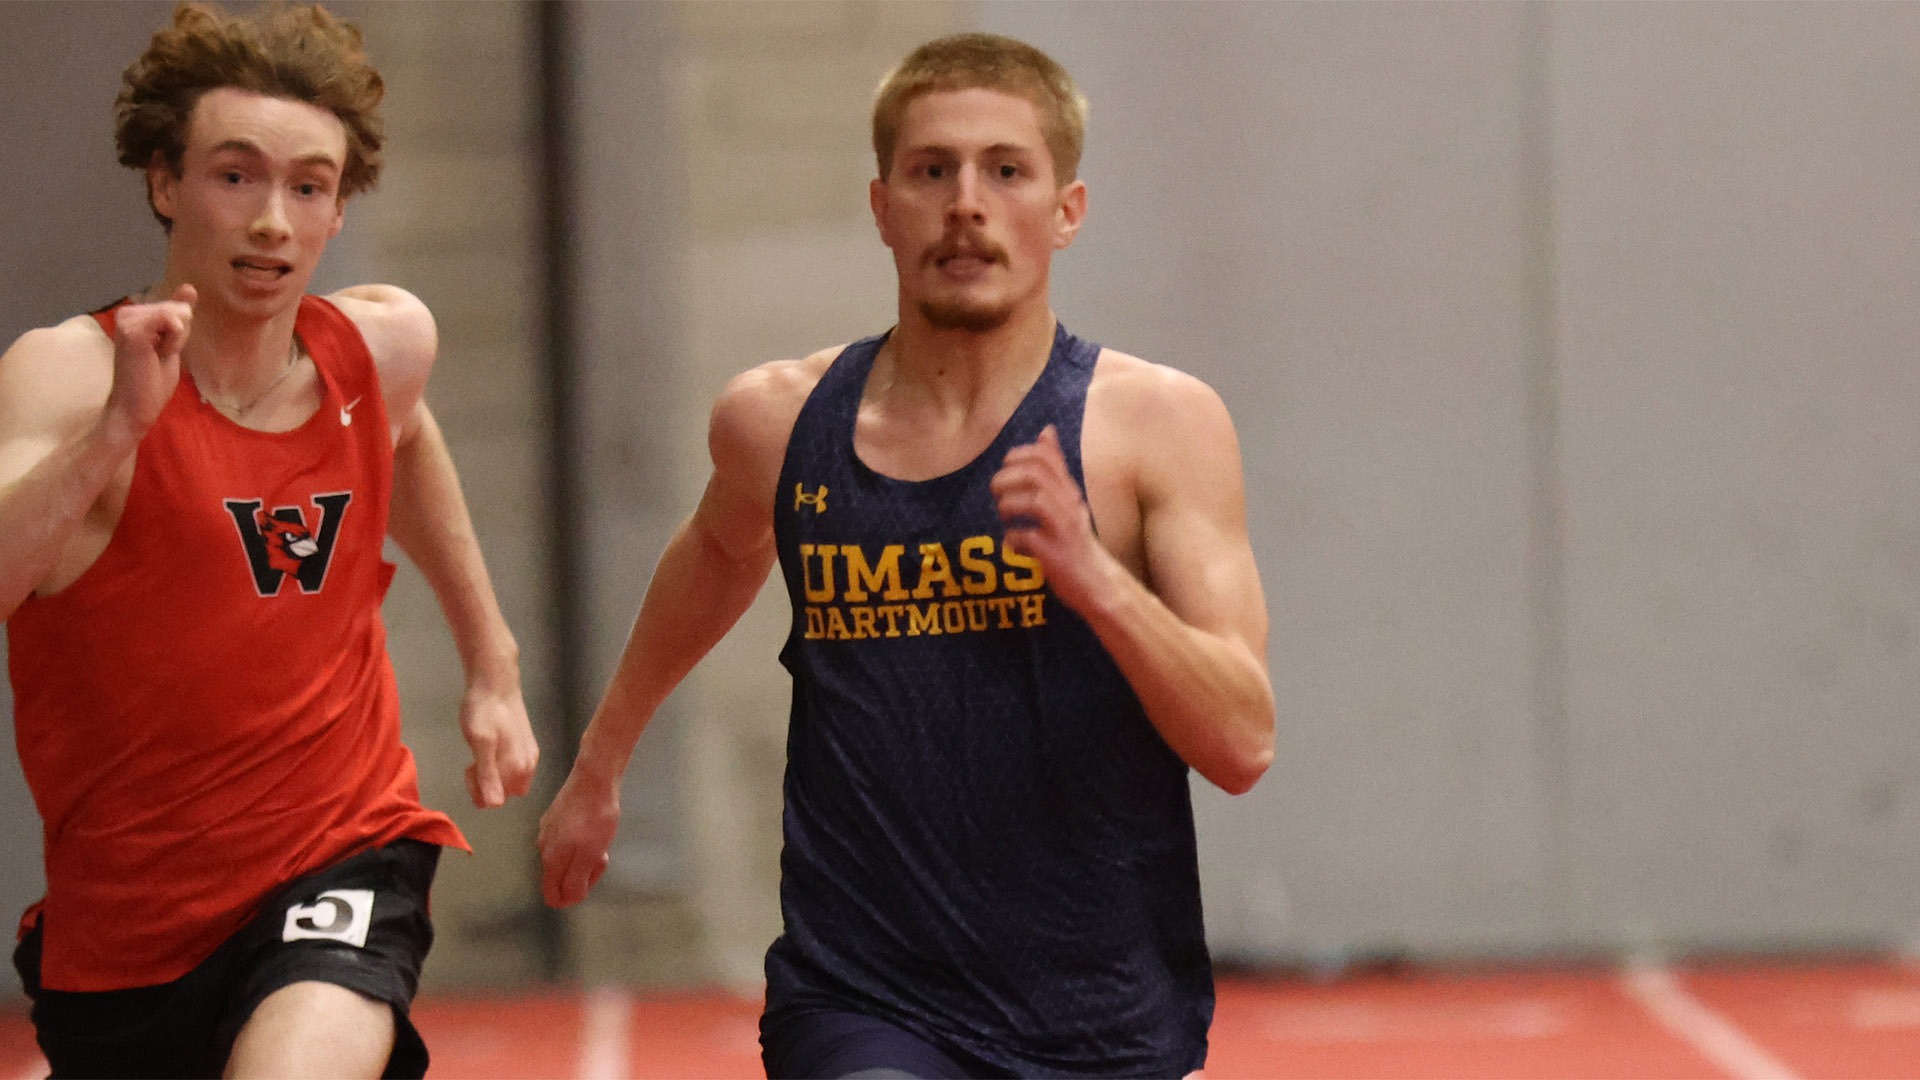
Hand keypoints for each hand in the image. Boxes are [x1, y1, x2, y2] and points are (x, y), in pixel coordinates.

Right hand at [103, 284, 194, 439]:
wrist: (136, 407)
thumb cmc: (152, 381)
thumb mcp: (172, 342)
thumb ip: (178, 315)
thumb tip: (189, 287)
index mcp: (134, 314)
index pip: (178, 308)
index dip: (180, 333)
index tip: (159, 352)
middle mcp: (126, 312)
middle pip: (179, 309)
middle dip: (179, 335)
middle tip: (157, 356)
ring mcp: (127, 320)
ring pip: (177, 313)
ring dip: (176, 340)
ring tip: (155, 357)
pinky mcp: (133, 330)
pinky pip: (173, 321)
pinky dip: (174, 340)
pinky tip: (157, 354)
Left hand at [459, 682, 538, 807]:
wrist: (496, 683)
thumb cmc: (484, 711)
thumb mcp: (480, 743)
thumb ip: (487, 775)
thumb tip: (494, 804)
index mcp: (518, 768)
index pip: (496, 800)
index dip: (478, 790)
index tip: (469, 770)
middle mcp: (529, 766)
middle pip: (506, 793)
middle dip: (488, 785)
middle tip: (472, 763)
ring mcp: (530, 755)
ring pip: (510, 781)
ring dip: (494, 775)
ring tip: (480, 753)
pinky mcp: (527, 745)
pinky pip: (515, 769)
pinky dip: (501, 766)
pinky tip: (491, 748)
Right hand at [537, 765, 619, 907]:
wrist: (594, 778)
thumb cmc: (595, 816)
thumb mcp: (590, 855)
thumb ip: (576, 880)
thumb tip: (568, 899)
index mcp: (551, 859)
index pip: (551, 894)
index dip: (571, 897)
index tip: (589, 884)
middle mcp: (544, 847)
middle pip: (560, 878)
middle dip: (582, 875)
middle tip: (600, 858)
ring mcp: (547, 830)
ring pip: (565, 858)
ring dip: (583, 858)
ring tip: (600, 842)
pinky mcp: (555, 817)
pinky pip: (566, 841)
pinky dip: (581, 842)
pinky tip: (594, 830)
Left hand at [989, 424, 1112, 613]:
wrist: (1099, 584)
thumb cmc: (1075, 540)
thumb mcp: (1068, 499)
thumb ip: (1055, 468)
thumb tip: (1046, 430)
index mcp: (1069, 490)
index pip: (1045, 456)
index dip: (1018, 455)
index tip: (1006, 468)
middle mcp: (1069, 505)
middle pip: (1035, 474)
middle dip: (1006, 479)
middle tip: (997, 493)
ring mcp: (1064, 530)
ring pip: (1034, 501)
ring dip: (1009, 505)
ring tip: (1005, 516)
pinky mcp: (1057, 555)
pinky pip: (1028, 538)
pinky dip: (1013, 539)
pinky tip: (1012, 544)